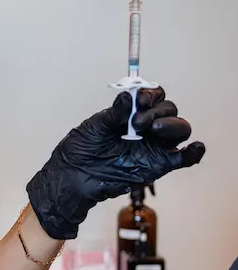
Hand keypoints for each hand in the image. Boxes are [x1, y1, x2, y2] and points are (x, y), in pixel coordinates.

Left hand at [26, 87, 205, 239]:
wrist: (74, 175)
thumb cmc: (82, 148)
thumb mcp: (96, 126)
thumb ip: (115, 112)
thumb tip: (129, 96)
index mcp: (132, 113)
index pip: (155, 97)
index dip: (152, 94)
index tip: (140, 100)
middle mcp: (147, 127)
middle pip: (170, 111)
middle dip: (157, 111)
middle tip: (136, 122)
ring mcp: (154, 146)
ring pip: (179, 130)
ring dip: (172, 125)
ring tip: (152, 130)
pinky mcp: (157, 165)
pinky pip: (182, 158)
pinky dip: (193, 153)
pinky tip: (195, 148)